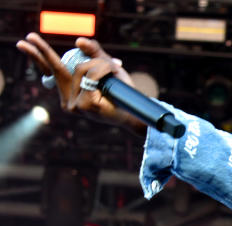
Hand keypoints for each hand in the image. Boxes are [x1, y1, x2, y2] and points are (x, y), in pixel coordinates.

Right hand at [16, 33, 146, 134]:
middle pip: (62, 68)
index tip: (25, 42)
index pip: (52, 72)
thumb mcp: (107, 68)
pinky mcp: (85, 105)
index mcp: (70, 93)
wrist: (134, 111)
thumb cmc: (121, 92)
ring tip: (113, 71)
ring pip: (81, 69)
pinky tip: (112, 72)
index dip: (38, 56)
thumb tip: (78, 41)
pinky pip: (91, 76)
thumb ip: (94, 53)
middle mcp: (68, 100)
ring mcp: (75, 105)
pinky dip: (103, 69)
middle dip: (46, 51)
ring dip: (100, 64)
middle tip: (29, 36)